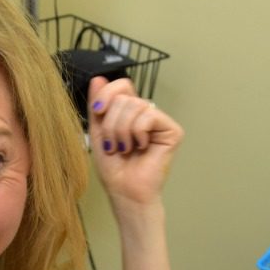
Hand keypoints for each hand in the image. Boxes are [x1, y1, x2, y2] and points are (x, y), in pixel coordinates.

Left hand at [88, 76, 183, 207]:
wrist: (124, 191)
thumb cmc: (113, 168)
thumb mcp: (98, 133)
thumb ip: (98, 106)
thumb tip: (98, 78)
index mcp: (129, 112)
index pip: (121, 85)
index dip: (107, 93)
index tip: (97, 111)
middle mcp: (146, 113)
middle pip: (124, 96)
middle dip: (111, 123)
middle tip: (114, 144)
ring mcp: (160, 121)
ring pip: (135, 106)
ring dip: (122, 131)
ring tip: (125, 148)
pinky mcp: (172, 131)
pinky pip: (149, 115)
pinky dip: (138, 132)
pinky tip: (141, 147)